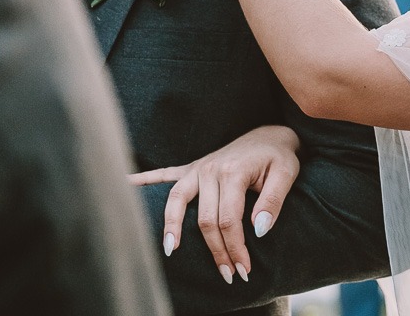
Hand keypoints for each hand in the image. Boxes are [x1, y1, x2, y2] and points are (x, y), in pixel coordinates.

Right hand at [129, 124, 300, 283]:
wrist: (270, 133)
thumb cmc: (279, 156)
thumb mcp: (287, 174)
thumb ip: (273, 201)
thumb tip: (259, 231)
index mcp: (233, 172)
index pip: (228, 220)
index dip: (235, 248)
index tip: (243, 270)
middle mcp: (211, 169)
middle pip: (204, 219)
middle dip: (215, 252)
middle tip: (228, 276)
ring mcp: (198, 169)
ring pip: (177, 201)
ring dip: (172, 227)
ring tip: (170, 251)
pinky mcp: (192, 168)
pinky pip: (163, 175)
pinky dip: (142, 180)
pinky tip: (123, 184)